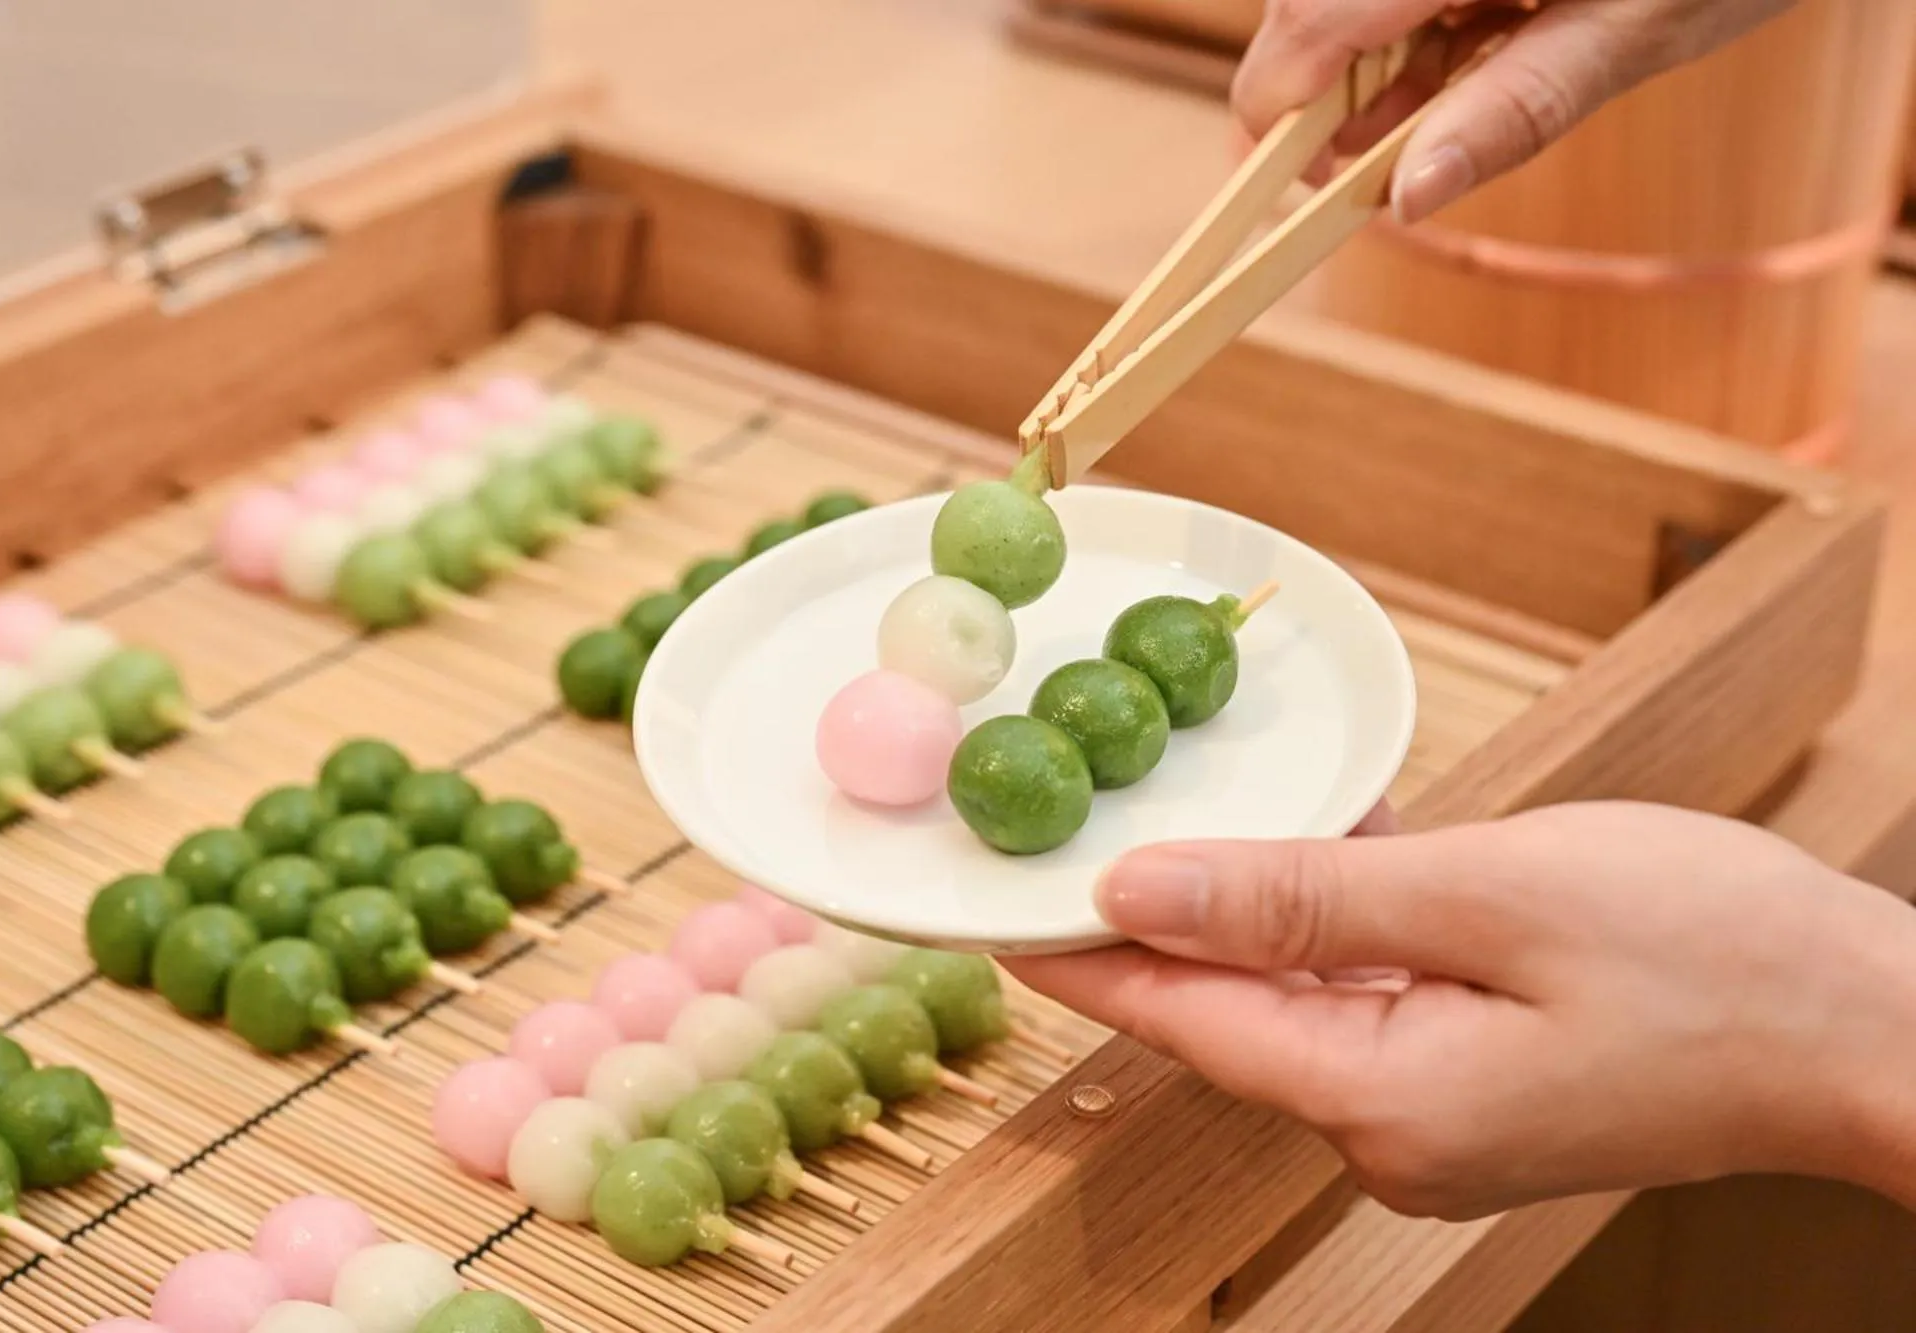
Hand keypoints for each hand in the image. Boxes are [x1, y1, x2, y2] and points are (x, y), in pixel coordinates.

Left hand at [1005, 800, 1915, 1219]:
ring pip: (1298, 1007)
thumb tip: (1142, 892)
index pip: (1181, 1019)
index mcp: (1383, 1100)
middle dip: (1145, 934)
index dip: (1079, 958)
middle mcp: (1392, 1132)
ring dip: (1241, 924)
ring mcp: (1440, 1120)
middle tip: (1054, 848)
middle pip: (1229, 1019)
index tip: (992, 906)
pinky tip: (1314, 864)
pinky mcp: (1482, 1089)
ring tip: (1158, 840)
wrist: (1871, 1028)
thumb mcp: (1490, 896)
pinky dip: (1332, 937)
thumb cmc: (1713, 953)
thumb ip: (1302, 900)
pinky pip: (1370, 1006)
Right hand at [1231, 0, 1797, 221]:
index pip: (1316, 15)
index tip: (1279, 177)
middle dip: (1322, 84)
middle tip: (1357, 167)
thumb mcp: (1635, 33)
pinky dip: (1407, 28)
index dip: (1278, 103)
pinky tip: (1443, 67)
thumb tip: (1408, 198)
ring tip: (1412, 123)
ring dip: (1364, 59)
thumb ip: (1517, 111)